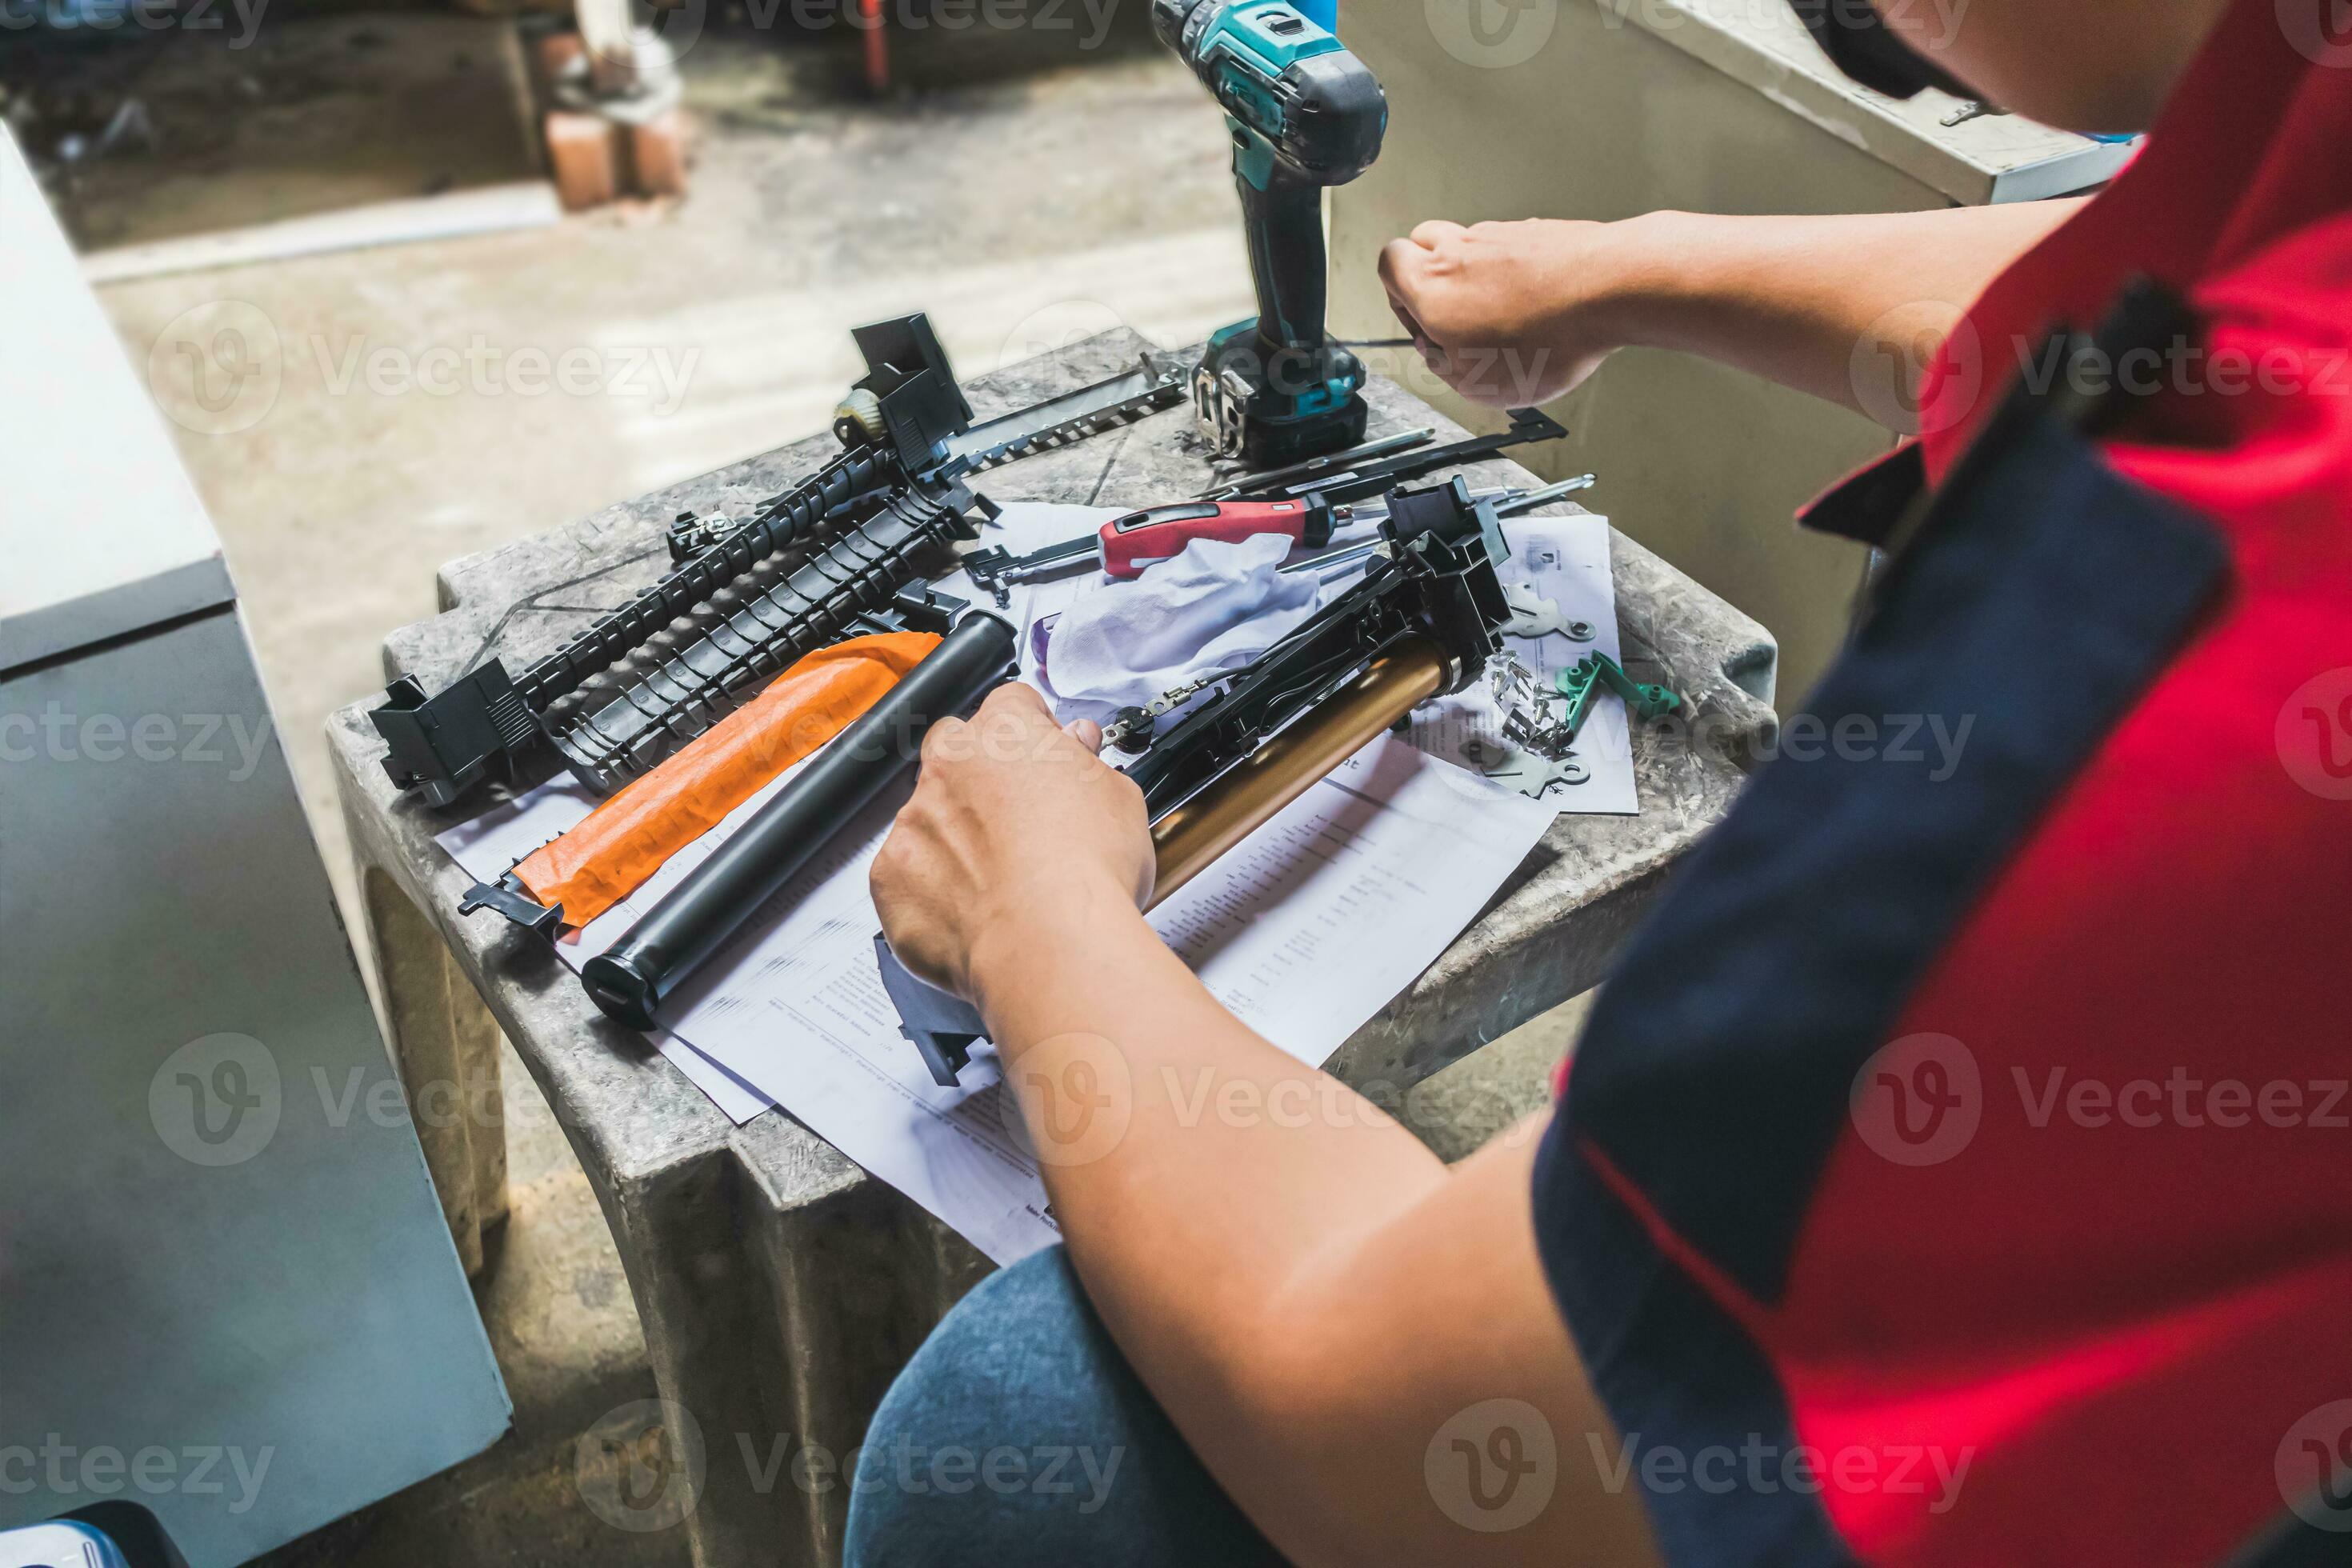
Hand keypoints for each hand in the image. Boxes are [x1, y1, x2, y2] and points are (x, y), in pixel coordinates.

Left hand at [871, 682, 1153, 1003]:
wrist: (1050, 943)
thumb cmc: (1088, 871)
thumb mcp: (1120, 798)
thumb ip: (1087, 763)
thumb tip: (1078, 751)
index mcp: (1006, 733)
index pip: (1012, 706)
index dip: (1034, 731)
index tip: (1046, 755)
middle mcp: (949, 765)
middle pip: (956, 750)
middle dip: (980, 775)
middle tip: (1020, 819)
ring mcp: (913, 820)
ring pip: (928, 817)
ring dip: (956, 838)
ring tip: (1002, 880)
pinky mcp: (889, 876)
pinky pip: (906, 875)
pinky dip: (932, 890)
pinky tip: (974, 912)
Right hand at [1377, 217, 1638, 407]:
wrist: (1611, 288)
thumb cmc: (1548, 335)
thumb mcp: (1477, 384)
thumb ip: (1443, 365)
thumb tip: (1438, 352)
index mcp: (1430, 285)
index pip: (1388, 264)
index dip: (1397, 294)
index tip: (1420, 322)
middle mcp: (1460, 250)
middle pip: (1424, 245)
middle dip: (1431, 279)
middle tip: (1453, 316)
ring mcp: (1501, 235)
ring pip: (1470, 246)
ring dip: (1477, 277)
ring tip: (1505, 317)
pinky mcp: (1539, 232)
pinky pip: (1514, 250)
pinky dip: (1518, 273)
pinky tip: (1541, 305)